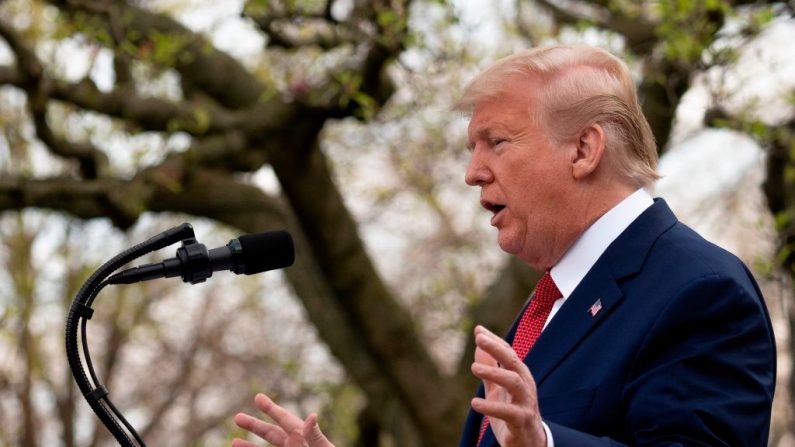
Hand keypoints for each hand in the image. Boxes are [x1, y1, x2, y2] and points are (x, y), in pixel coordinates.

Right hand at [232, 393, 334, 446]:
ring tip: (233, 442)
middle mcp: (294, 446)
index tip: (258, 398)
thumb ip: (314, 435)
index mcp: (303, 437)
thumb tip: (311, 416)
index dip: (271, 408)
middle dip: (255, 426)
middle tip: (237, 417)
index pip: (285, 420)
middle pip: (271, 434)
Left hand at [471, 325, 545, 446]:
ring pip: (515, 383)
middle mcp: (525, 386)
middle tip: (479, 340)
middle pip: (514, 362)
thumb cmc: (513, 412)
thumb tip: (479, 343)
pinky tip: (475, 403)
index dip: (495, 341)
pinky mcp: (522, 422)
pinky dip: (492, 407)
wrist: (528, 443)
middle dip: (498, 349)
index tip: (478, 330)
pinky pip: (509, 412)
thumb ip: (490, 368)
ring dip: (495, 373)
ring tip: (474, 368)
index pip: (509, 353)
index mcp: (519, 376)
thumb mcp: (498, 389)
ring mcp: (526, 403)